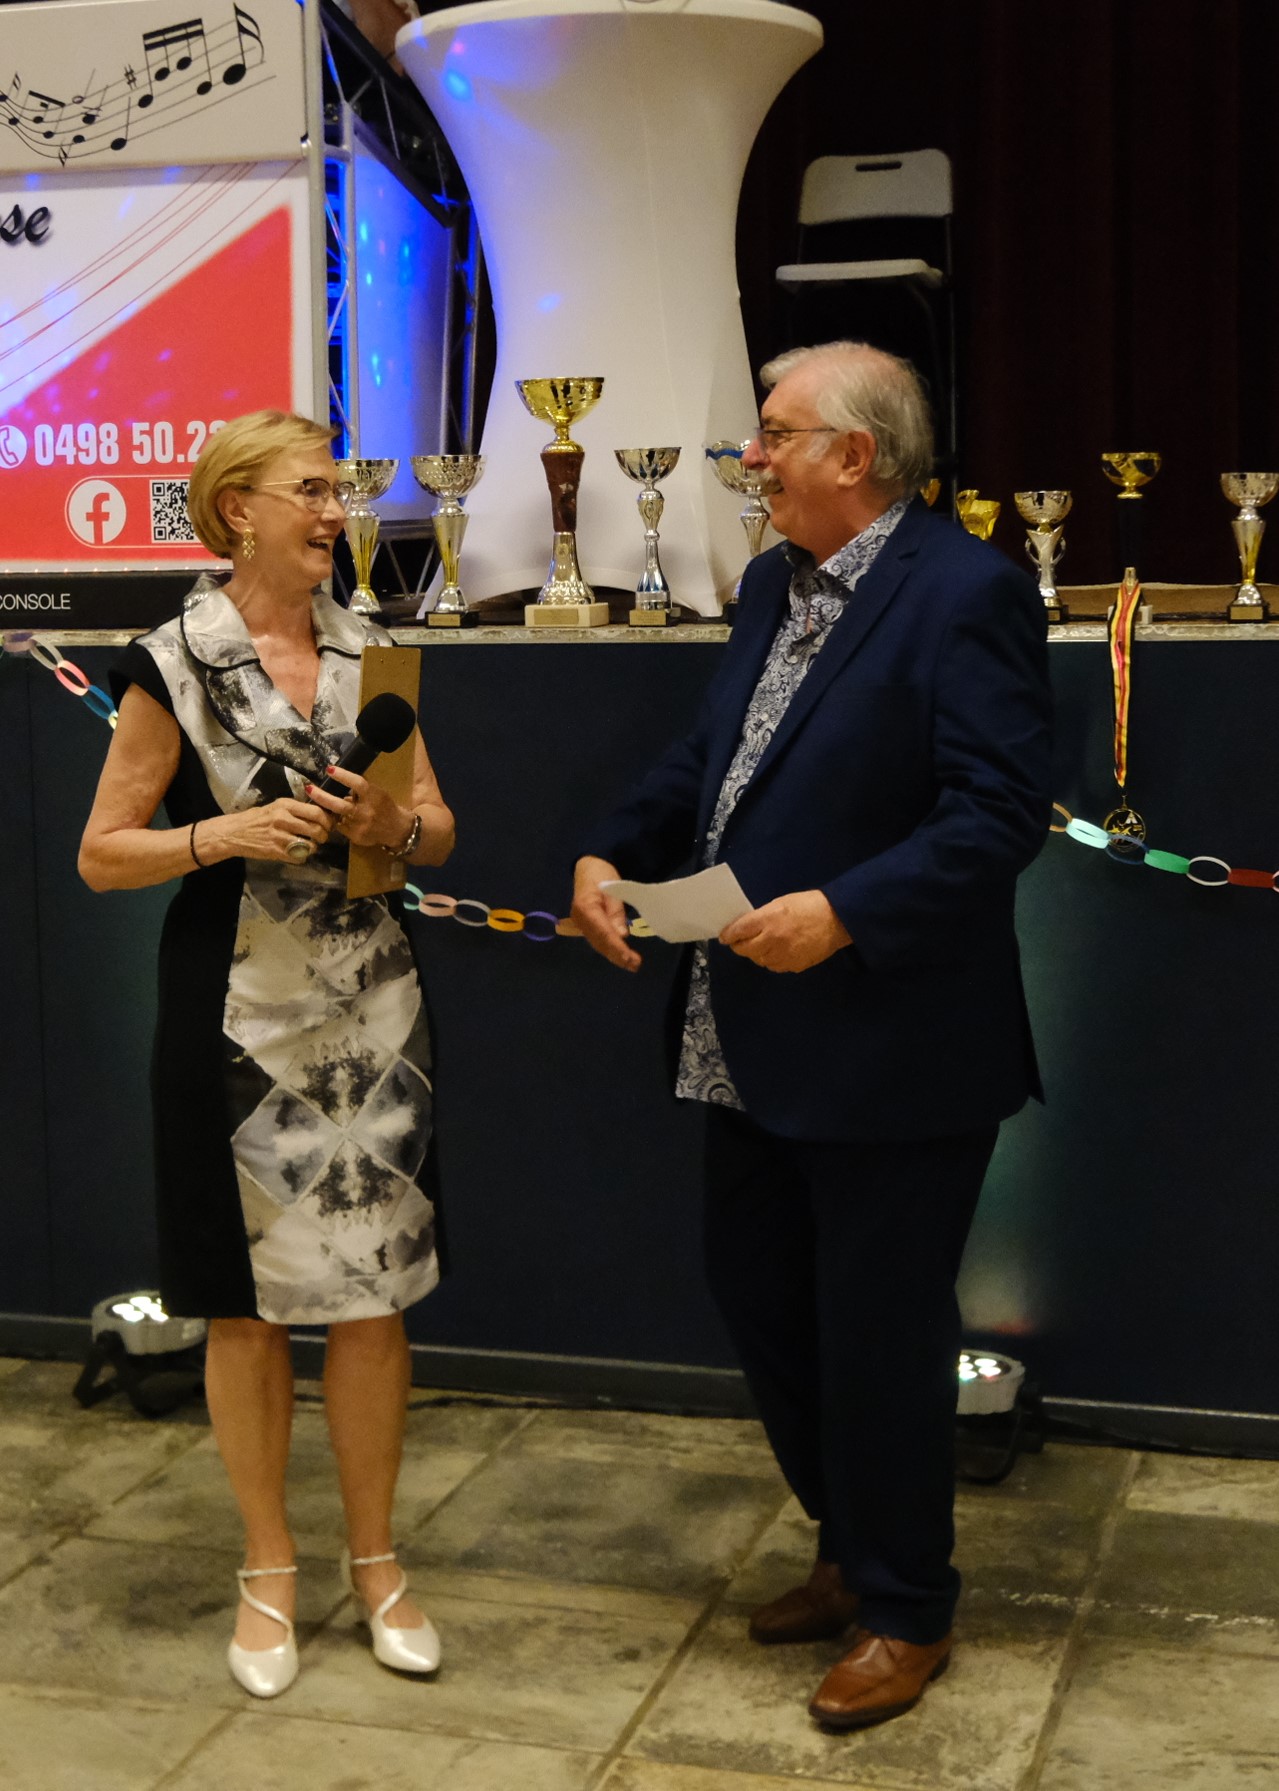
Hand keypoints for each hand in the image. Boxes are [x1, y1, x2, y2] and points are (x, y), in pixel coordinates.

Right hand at [222, 796, 333, 863]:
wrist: (234, 833)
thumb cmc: (256, 819)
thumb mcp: (275, 807)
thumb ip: (295, 810)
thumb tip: (319, 814)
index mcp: (285, 805)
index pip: (316, 811)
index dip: (328, 820)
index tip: (329, 824)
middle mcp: (283, 819)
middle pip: (316, 829)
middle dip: (324, 835)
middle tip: (322, 837)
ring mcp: (279, 836)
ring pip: (310, 845)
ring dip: (314, 847)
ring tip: (310, 846)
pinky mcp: (275, 851)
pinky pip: (299, 857)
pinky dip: (302, 857)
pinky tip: (298, 854)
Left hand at [305, 766, 412, 850]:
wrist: (396, 829)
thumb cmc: (384, 806)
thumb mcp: (376, 793)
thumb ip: (359, 789)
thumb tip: (337, 780)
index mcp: (373, 796)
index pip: (357, 784)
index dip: (343, 776)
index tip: (329, 769)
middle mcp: (366, 811)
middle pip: (339, 805)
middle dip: (321, 796)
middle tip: (308, 788)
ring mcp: (360, 826)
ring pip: (336, 816)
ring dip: (328, 810)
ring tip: (320, 803)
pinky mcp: (356, 837)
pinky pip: (340, 827)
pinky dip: (338, 821)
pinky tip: (342, 818)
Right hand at [571, 855, 640, 972]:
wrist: (586, 869)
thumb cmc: (601, 875)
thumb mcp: (613, 888)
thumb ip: (616, 912)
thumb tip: (621, 935)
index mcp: (585, 908)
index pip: (603, 932)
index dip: (617, 947)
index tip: (630, 958)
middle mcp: (580, 920)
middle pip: (600, 942)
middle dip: (617, 955)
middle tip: (635, 966)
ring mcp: (581, 924)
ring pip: (598, 944)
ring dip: (614, 956)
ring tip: (632, 965)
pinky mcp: (585, 926)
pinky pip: (598, 940)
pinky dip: (610, 949)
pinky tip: (621, 956)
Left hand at [719, 889, 851, 973]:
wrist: (837, 919)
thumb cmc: (808, 905)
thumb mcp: (780, 903)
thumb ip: (761, 916)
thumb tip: (745, 927)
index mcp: (767, 920)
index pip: (738, 931)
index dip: (728, 935)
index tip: (724, 936)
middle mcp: (772, 940)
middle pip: (744, 950)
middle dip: (739, 946)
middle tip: (740, 942)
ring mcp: (783, 956)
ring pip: (759, 960)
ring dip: (756, 954)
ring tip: (762, 945)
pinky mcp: (794, 966)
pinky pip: (775, 966)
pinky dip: (772, 960)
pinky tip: (778, 951)